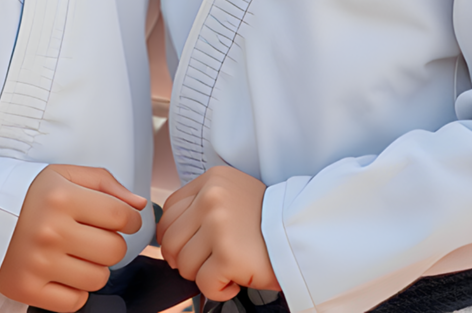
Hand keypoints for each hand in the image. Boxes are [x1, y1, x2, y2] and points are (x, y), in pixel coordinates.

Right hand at [0, 164, 146, 311]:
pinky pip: (75, 302)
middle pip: (114, 251)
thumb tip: (139, 205)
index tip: (122, 220)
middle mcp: (51, 231)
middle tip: (95, 235)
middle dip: (112, 243)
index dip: (130, 219)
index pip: (120, 216)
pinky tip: (64, 271)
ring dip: (95, 267)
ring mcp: (38, 263)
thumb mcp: (63, 174)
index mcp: (62, 197)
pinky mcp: (27, 289)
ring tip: (77, 252)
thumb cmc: (27, 193)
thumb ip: (105, 183)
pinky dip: (76, 291)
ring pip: (98, 279)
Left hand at [157, 165, 278, 300]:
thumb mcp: (232, 194)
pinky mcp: (227, 255)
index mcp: (211, 180)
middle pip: (171, 240)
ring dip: (203, 274)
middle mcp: (211, 198)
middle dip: (185, 259)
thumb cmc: (267, 220)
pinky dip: (219, 290)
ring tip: (227, 267)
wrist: (303, 233)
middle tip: (207, 262)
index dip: (173, 235)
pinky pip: (203, 285)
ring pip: (184, 264)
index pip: (169, 210)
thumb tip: (168, 235)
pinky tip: (235, 278)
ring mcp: (218, 225)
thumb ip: (201, 205)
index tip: (187, 247)